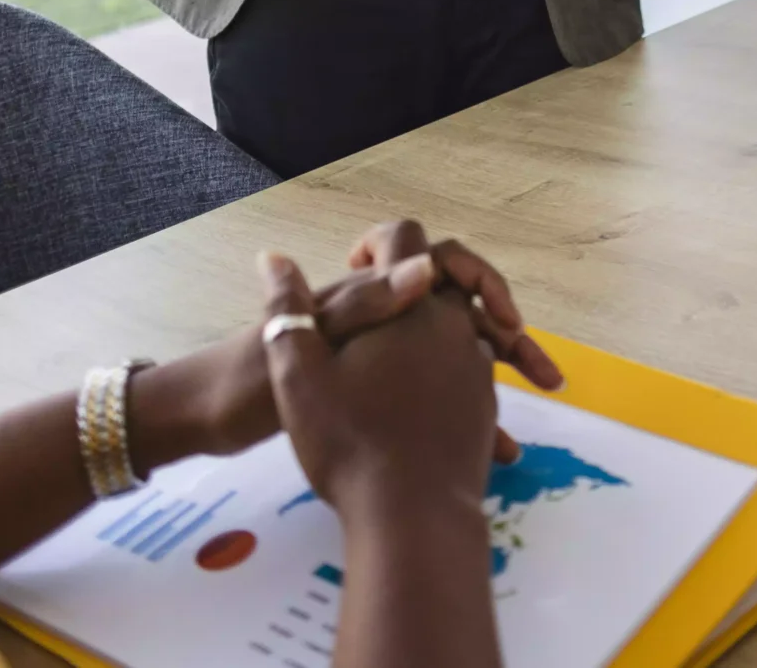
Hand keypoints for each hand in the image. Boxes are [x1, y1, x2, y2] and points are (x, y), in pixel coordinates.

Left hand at [132, 221, 558, 469]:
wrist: (209, 419)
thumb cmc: (246, 380)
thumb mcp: (306, 341)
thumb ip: (362, 301)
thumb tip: (424, 265)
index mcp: (365, 293)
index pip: (439, 260)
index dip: (477, 279)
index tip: (500, 317)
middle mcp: (379, 314)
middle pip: (461, 311)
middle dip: (509, 338)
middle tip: (545, 375)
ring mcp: (380, 351)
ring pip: (456, 357)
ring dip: (496, 382)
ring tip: (523, 428)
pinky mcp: (375, 389)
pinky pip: (437, 395)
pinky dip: (467, 417)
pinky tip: (492, 455)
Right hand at [259, 251, 500, 523]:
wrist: (411, 518)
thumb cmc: (349, 442)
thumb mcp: (298, 377)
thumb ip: (288, 312)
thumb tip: (273, 258)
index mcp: (413, 306)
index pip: (406, 239)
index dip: (377, 241)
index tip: (355, 263)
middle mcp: (454, 328)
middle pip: (445, 280)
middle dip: (412, 288)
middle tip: (375, 318)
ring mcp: (475, 369)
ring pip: (461, 330)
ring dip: (429, 339)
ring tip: (387, 373)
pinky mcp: (482, 408)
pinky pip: (467, 375)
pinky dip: (443, 379)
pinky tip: (409, 410)